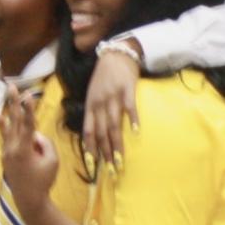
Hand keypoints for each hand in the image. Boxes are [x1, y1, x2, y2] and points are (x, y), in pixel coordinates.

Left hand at [0, 83, 58, 210]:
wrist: (28, 199)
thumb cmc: (44, 180)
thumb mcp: (52, 161)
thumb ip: (45, 143)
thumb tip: (35, 134)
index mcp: (24, 149)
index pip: (28, 124)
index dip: (29, 109)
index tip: (28, 95)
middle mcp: (12, 148)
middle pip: (14, 121)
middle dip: (14, 103)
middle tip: (12, 86)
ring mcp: (6, 151)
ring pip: (7, 127)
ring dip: (7, 110)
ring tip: (3, 97)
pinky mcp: (5, 155)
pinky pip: (6, 136)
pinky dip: (4, 125)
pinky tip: (0, 116)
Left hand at [81, 41, 141, 172]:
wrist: (116, 54)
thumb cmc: (105, 76)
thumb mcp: (94, 93)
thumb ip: (94, 112)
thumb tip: (95, 133)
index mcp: (91, 105)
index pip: (88, 131)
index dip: (90, 149)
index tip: (93, 166)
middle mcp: (100, 103)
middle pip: (101, 132)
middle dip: (105, 153)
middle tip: (110, 170)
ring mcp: (113, 97)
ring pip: (113, 125)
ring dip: (116, 144)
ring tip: (119, 160)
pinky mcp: (127, 89)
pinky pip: (130, 107)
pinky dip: (133, 120)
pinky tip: (136, 132)